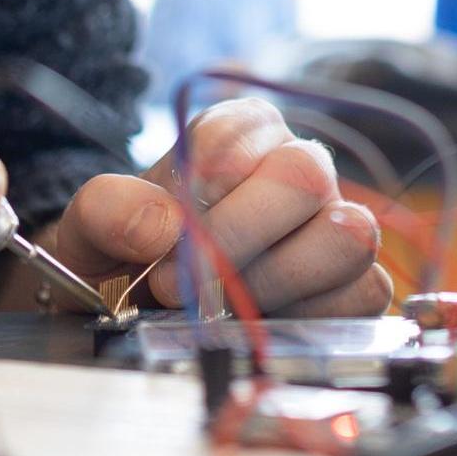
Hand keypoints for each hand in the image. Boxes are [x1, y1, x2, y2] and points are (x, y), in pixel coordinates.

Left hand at [12, 96, 392, 316]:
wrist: (141, 309)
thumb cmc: (128, 257)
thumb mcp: (93, 229)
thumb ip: (107, 210)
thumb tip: (162, 226)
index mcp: (240, 132)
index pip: (234, 136)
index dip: (197, 193)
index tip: (164, 239)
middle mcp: (298, 165)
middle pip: (302, 175)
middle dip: (234, 240)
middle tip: (178, 283)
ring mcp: (335, 222)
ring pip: (346, 233)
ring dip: (274, 281)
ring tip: (221, 308)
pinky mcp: (358, 283)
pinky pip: (363, 293)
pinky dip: (310, 317)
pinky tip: (262, 323)